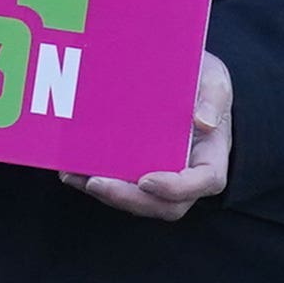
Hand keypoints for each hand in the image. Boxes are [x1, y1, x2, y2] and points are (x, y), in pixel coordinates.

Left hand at [73, 47, 232, 220]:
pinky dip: (91, 182)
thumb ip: (213, 97)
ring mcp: (160, 178)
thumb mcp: (214, 80)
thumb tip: (205, 121)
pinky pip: (117, 186)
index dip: (175, 188)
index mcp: (210, 158)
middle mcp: (186, 176)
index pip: (203, 182)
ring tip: (75, 175)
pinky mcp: (136, 173)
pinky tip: (69, 169)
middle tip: (97, 183)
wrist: (182, 78)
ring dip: (105, 194)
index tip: (146, 180)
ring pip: (136, 201)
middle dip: (129, 199)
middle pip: (164, 205)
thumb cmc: (202, 82)